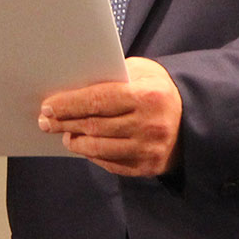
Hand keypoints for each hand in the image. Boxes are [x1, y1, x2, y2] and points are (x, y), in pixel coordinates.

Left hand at [38, 57, 182, 175]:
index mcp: (147, 96)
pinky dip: (92, 155)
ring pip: (99, 148)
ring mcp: (149, 149)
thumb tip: (75, 84)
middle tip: (46, 121)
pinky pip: (111, 163)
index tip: (48, 105)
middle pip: (95, 125)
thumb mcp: (143, 72)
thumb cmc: (158, 90)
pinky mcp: (148, 167)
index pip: (98, 100)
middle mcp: (149, 124)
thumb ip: (113, 76)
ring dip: (75, 141)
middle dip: (65, 123)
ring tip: (64, 134)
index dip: (68, 104)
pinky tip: (83, 146)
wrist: (192, 118)